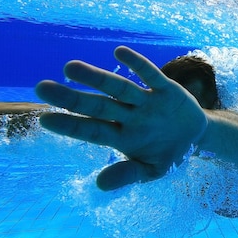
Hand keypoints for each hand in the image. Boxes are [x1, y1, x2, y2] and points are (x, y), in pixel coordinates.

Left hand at [35, 46, 207, 185]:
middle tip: (42, 87)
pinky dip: (137, 64)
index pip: (92, 131)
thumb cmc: (167, 153)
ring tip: (70, 68)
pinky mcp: (166, 89)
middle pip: (98, 106)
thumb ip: (127, 175)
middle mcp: (130, 116)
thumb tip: (99, 184)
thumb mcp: (151, 171)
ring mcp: (146, 101)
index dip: (70, 125)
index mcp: (123, 138)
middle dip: (72, 98)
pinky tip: (119, 53)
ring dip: (96, 78)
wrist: (196, 136)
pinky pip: (151, 75)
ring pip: (119, 88)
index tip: (44, 120)